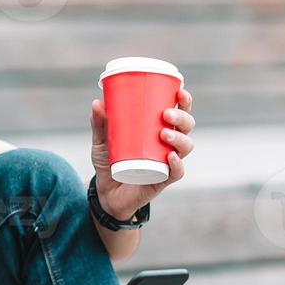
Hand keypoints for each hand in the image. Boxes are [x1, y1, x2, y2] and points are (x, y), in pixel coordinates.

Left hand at [89, 86, 194, 219]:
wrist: (106, 193)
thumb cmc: (109, 162)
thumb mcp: (101, 141)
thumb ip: (100, 124)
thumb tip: (98, 102)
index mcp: (158, 128)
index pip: (179, 111)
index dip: (184, 101)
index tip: (179, 91)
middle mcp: (168, 144)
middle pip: (187, 126)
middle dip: (182, 117)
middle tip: (166, 114)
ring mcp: (167, 162)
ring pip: (186, 146)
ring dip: (179, 138)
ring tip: (164, 134)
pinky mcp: (163, 180)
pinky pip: (177, 172)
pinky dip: (177, 164)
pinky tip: (170, 157)